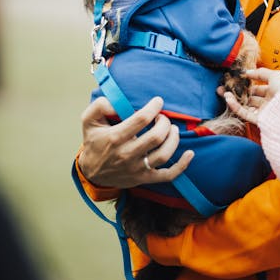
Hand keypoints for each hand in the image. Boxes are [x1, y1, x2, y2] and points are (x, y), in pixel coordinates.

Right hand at [78, 96, 193, 187]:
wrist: (91, 173)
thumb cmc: (94, 141)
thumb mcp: (89, 120)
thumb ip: (100, 105)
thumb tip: (117, 102)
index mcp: (115, 138)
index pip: (141, 119)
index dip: (154, 107)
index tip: (158, 101)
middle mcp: (127, 155)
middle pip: (156, 137)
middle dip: (164, 123)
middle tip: (162, 118)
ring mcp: (137, 169)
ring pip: (164, 154)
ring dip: (173, 138)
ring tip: (172, 129)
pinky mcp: (145, 178)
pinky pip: (168, 175)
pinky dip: (182, 166)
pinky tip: (190, 153)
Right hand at [223, 67, 279, 123]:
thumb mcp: (274, 75)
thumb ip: (259, 73)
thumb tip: (246, 72)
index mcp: (274, 91)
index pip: (257, 88)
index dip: (246, 84)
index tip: (234, 79)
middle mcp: (269, 103)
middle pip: (250, 98)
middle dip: (236, 92)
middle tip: (222, 87)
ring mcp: (264, 112)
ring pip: (246, 106)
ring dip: (233, 100)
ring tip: (223, 92)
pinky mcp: (260, 121)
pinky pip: (245, 114)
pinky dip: (236, 107)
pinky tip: (228, 98)